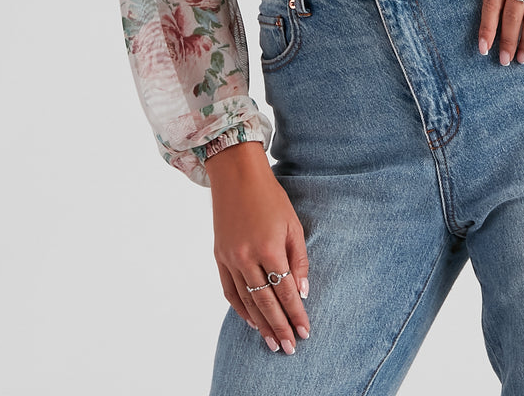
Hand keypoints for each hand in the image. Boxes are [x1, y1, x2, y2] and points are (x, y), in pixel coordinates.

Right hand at [205, 141, 310, 353]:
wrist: (237, 175)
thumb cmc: (270, 197)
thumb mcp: (293, 224)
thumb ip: (299, 260)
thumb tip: (302, 292)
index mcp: (270, 248)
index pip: (285, 292)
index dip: (296, 315)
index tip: (305, 332)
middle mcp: (247, 257)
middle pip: (265, 302)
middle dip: (279, 327)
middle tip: (289, 348)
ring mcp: (230, 258)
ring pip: (246, 301)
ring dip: (260, 324)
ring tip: (271, 342)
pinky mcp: (219, 256)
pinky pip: (229, 290)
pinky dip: (240, 309)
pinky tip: (250, 321)